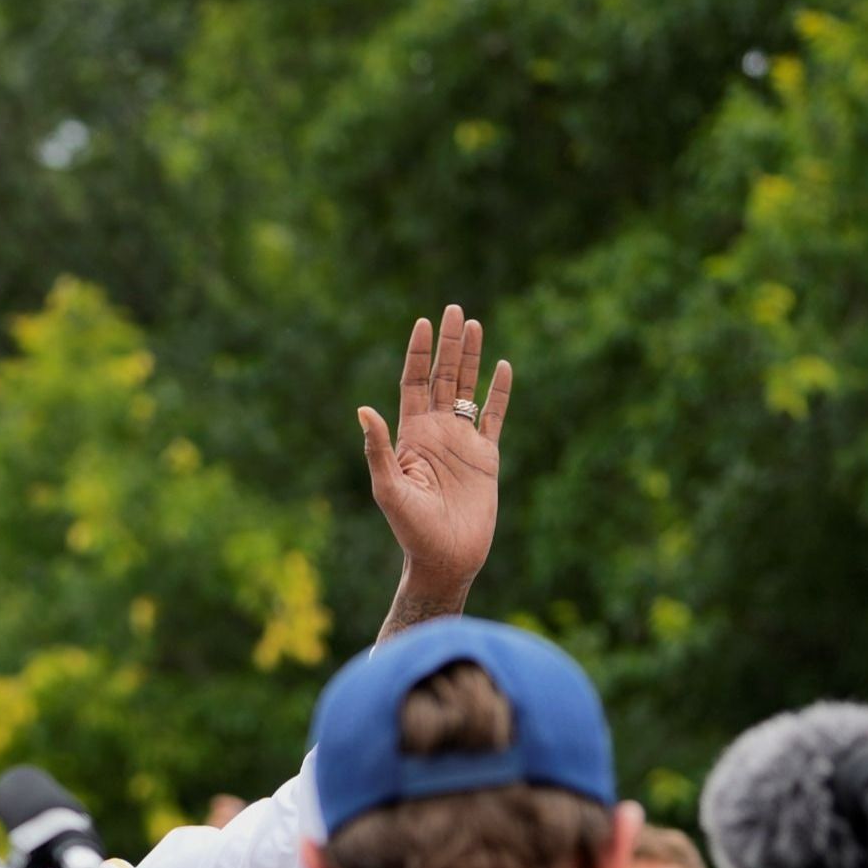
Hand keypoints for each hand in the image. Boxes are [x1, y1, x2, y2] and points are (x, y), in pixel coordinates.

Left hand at [361, 305, 511, 590]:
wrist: (445, 558)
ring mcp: (463, 442)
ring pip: (469, 389)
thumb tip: (363, 409)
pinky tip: (504, 366)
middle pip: (443, 377)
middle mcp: (437, 432)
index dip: (419, 353)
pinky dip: (501, 392)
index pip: (414, 383)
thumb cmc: (410, 530)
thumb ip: (378, 449)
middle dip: (448, 345)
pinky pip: (495, 417)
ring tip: (475, 324)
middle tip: (454, 309)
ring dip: (472, 358)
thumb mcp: (389, 488)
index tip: (423, 322)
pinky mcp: (487, 457)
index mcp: (411, 435)